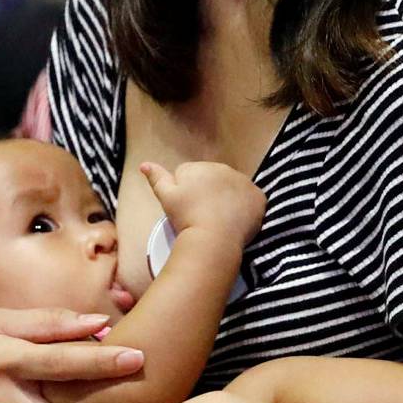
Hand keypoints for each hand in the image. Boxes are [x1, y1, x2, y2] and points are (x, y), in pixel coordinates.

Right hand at [141, 160, 265, 249]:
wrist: (214, 238)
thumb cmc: (186, 217)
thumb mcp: (166, 197)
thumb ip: (157, 178)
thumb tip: (144, 164)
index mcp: (201, 167)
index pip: (191, 174)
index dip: (186, 192)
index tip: (187, 208)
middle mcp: (225, 169)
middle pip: (214, 180)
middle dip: (208, 192)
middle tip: (202, 214)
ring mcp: (244, 183)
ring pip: (232, 189)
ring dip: (227, 199)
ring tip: (219, 219)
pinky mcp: (259, 198)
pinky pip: (251, 200)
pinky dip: (245, 208)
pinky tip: (236, 221)